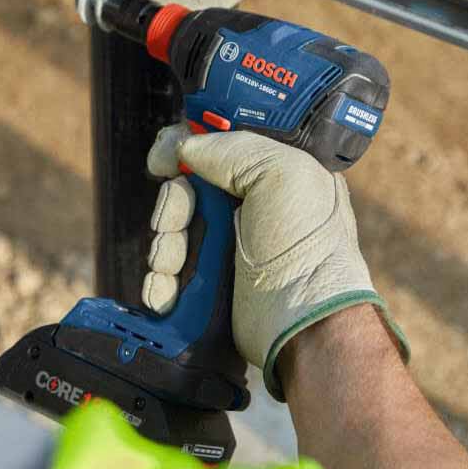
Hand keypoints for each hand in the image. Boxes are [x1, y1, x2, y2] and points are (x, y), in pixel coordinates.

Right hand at [144, 123, 406, 398]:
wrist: (301, 322)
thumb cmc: (306, 247)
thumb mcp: (284, 173)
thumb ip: (234, 147)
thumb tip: (186, 147)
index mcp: (273, 176)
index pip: (217, 147)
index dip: (185, 148)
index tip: (166, 158)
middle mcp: (249, 210)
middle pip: (183, 191)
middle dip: (172, 206)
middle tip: (177, 222)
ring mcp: (227, 251)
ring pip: (170, 234)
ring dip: (165, 247)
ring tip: (175, 264)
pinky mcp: (209, 288)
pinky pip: (167, 275)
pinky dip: (161, 281)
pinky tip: (169, 289)